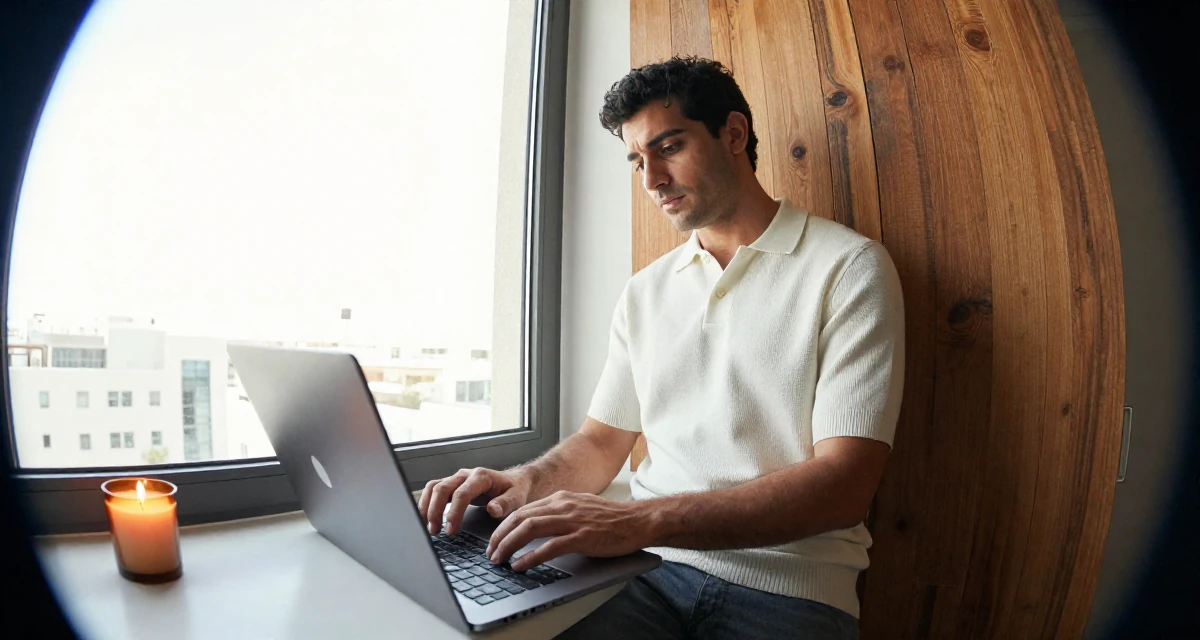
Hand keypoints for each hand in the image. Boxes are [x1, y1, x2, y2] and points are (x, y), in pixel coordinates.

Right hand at [418, 467, 531, 535]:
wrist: (514, 480)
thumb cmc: (514, 490)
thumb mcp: (517, 498)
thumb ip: (506, 504)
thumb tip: (492, 509)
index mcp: (481, 477)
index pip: (461, 493)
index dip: (454, 512)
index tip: (450, 530)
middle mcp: (466, 475)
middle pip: (442, 488)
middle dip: (435, 510)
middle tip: (434, 531)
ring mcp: (457, 478)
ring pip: (434, 487)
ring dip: (427, 506)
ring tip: (427, 527)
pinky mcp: (452, 484)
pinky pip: (433, 489)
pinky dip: (426, 502)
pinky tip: (425, 518)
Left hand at [486, 491, 651, 571]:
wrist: (638, 520)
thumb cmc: (612, 518)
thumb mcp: (580, 507)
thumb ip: (559, 512)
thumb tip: (537, 524)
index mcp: (561, 498)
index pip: (523, 510)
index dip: (504, 526)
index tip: (495, 540)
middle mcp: (563, 505)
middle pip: (520, 517)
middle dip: (500, 536)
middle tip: (490, 552)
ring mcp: (572, 521)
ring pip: (529, 529)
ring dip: (509, 545)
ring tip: (499, 559)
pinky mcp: (582, 537)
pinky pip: (549, 547)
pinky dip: (531, 557)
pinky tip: (521, 565)